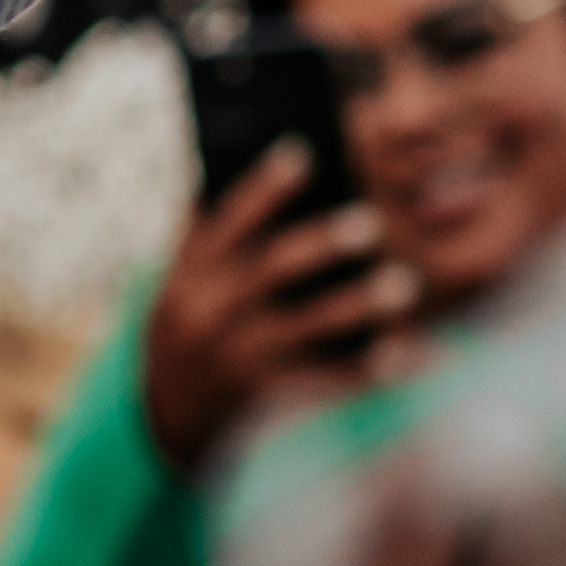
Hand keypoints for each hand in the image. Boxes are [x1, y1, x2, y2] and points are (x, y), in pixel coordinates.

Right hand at [137, 144, 415, 471]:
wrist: (162, 413)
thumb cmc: (186, 325)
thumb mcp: (178, 280)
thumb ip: (201, 232)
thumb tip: (227, 166)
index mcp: (187, 274)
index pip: (225, 220)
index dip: (263, 187)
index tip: (302, 153)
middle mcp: (208, 312)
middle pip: (270, 270)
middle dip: (320, 244)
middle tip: (369, 224)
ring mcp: (236, 356)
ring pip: (305, 327)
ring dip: (357, 305)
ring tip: (402, 285)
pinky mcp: (263, 394)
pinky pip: (322, 379)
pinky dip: (365, 368)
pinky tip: (403, 353)